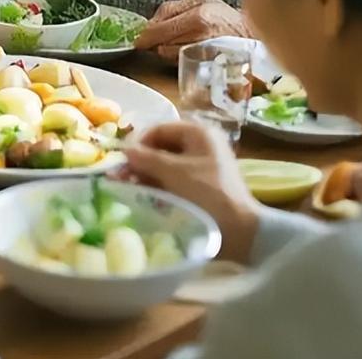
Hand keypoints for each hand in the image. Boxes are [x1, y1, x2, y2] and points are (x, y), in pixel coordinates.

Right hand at [122, 121, 261, 262]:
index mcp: (198, 133)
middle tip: (122, 178)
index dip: (138, 143)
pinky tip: (146, 196)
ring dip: (147, 175)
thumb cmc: (208, 194)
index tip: (123, 162)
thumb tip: (124, 151)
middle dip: (141, 161)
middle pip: (161, 147)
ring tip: (130, 189)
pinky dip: (159, 185)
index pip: (158, 129)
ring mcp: (203, 165)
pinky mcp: (202, 185)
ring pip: (166, 165)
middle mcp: (201, 144)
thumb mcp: (174, 174)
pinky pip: (174, 179)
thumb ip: (146, 159)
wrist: (240, 232)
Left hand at [135, 0, 250, 61]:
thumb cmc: (225, 18)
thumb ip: (172, 9)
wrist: (250, 37)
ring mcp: (203, 55)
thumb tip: (149, 23)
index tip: (139, 39)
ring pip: (169, 57)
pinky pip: (180, 65)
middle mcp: (200, 37)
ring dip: (167, 51)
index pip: (159, 30)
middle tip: (163, 37)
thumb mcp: (200, 1)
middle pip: (161, 45)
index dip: (145, 37)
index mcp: (198, 17)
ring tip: (180, 42)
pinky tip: (186, 52)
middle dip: (157, 42)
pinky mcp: (206, 69)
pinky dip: (177, 60)